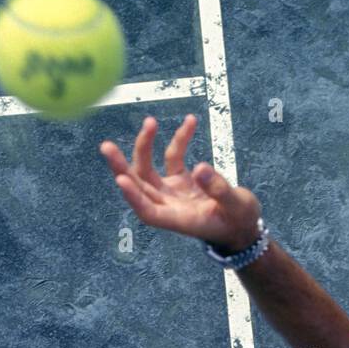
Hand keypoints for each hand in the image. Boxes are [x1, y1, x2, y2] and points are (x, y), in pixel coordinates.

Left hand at [99, 115, 261, 251]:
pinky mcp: (181, 181)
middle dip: (121, 167)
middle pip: (138, 187)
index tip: (121, 180)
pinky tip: (190, 121)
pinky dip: (180, 140)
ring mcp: (173, 193)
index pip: (149, 211)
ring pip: (149, 170)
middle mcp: (170, 206)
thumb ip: (218, 189)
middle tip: (106, 147)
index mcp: (180, 219)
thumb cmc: (239, 222)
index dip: (133, 197)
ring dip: (144, 146)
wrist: (242, 226)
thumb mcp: (236, 206)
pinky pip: (174, 158)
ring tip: (150, 122)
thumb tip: (200, 167)